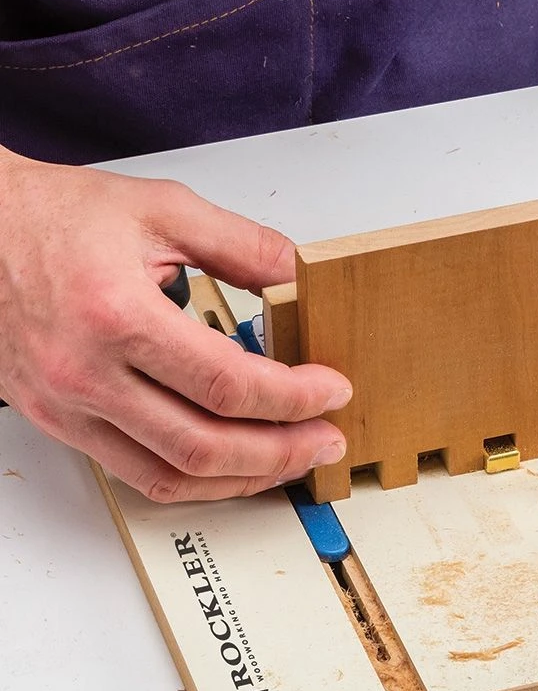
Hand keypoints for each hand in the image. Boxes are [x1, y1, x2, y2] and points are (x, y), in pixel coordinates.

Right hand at [0, 149, 349, 501]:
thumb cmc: (53, 218)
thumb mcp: (160, 208)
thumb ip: (239, 244)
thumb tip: (300, 275)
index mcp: (115, 315)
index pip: (226, 383)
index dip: (293, 397)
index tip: (331, 390)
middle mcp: (86, 372)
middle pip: (205, 446)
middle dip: (283, 450)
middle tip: (327, 439)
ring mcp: (69, 407)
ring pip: (173, 476)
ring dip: (246, 478)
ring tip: (293, 459)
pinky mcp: (61, 422)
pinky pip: (139, 476)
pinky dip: (198, 481)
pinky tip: (235, 466)